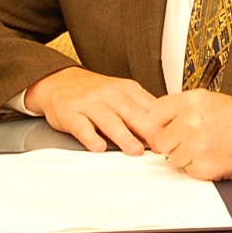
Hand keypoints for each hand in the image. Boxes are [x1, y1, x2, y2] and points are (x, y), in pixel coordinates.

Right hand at [23, 67, 157, 154]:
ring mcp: (89, 103)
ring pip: (109, 120)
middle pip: (132, 113)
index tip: (173, 139)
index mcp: (126, 89)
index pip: (149, 106)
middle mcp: (109, 94)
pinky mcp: (70, 113)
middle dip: (148, 130)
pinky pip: (81, 126)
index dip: (162, 124)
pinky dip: (91, 137)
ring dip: (124, 136)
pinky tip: (99, 147)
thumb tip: (165, 131)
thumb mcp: (121, 94)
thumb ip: (141, 110)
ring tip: (135, 151)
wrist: (59, 81)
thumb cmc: (94, 93)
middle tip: (160, 147)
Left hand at [139, 90, 231, 180]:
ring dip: (183, 157)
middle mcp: (192, 121)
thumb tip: (158, 121)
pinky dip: (197, 168)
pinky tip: (213, 157)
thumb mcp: (211, 100)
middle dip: (170, 143)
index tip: (164, 127)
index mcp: (193, 100)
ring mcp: (197, 145)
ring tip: (204, 148)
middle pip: (160, 139)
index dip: (159, 123)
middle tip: (185, 141)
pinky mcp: (204, 167)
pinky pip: (187, 171)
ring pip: (172, 158)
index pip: (155, 113)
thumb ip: (183, 108)